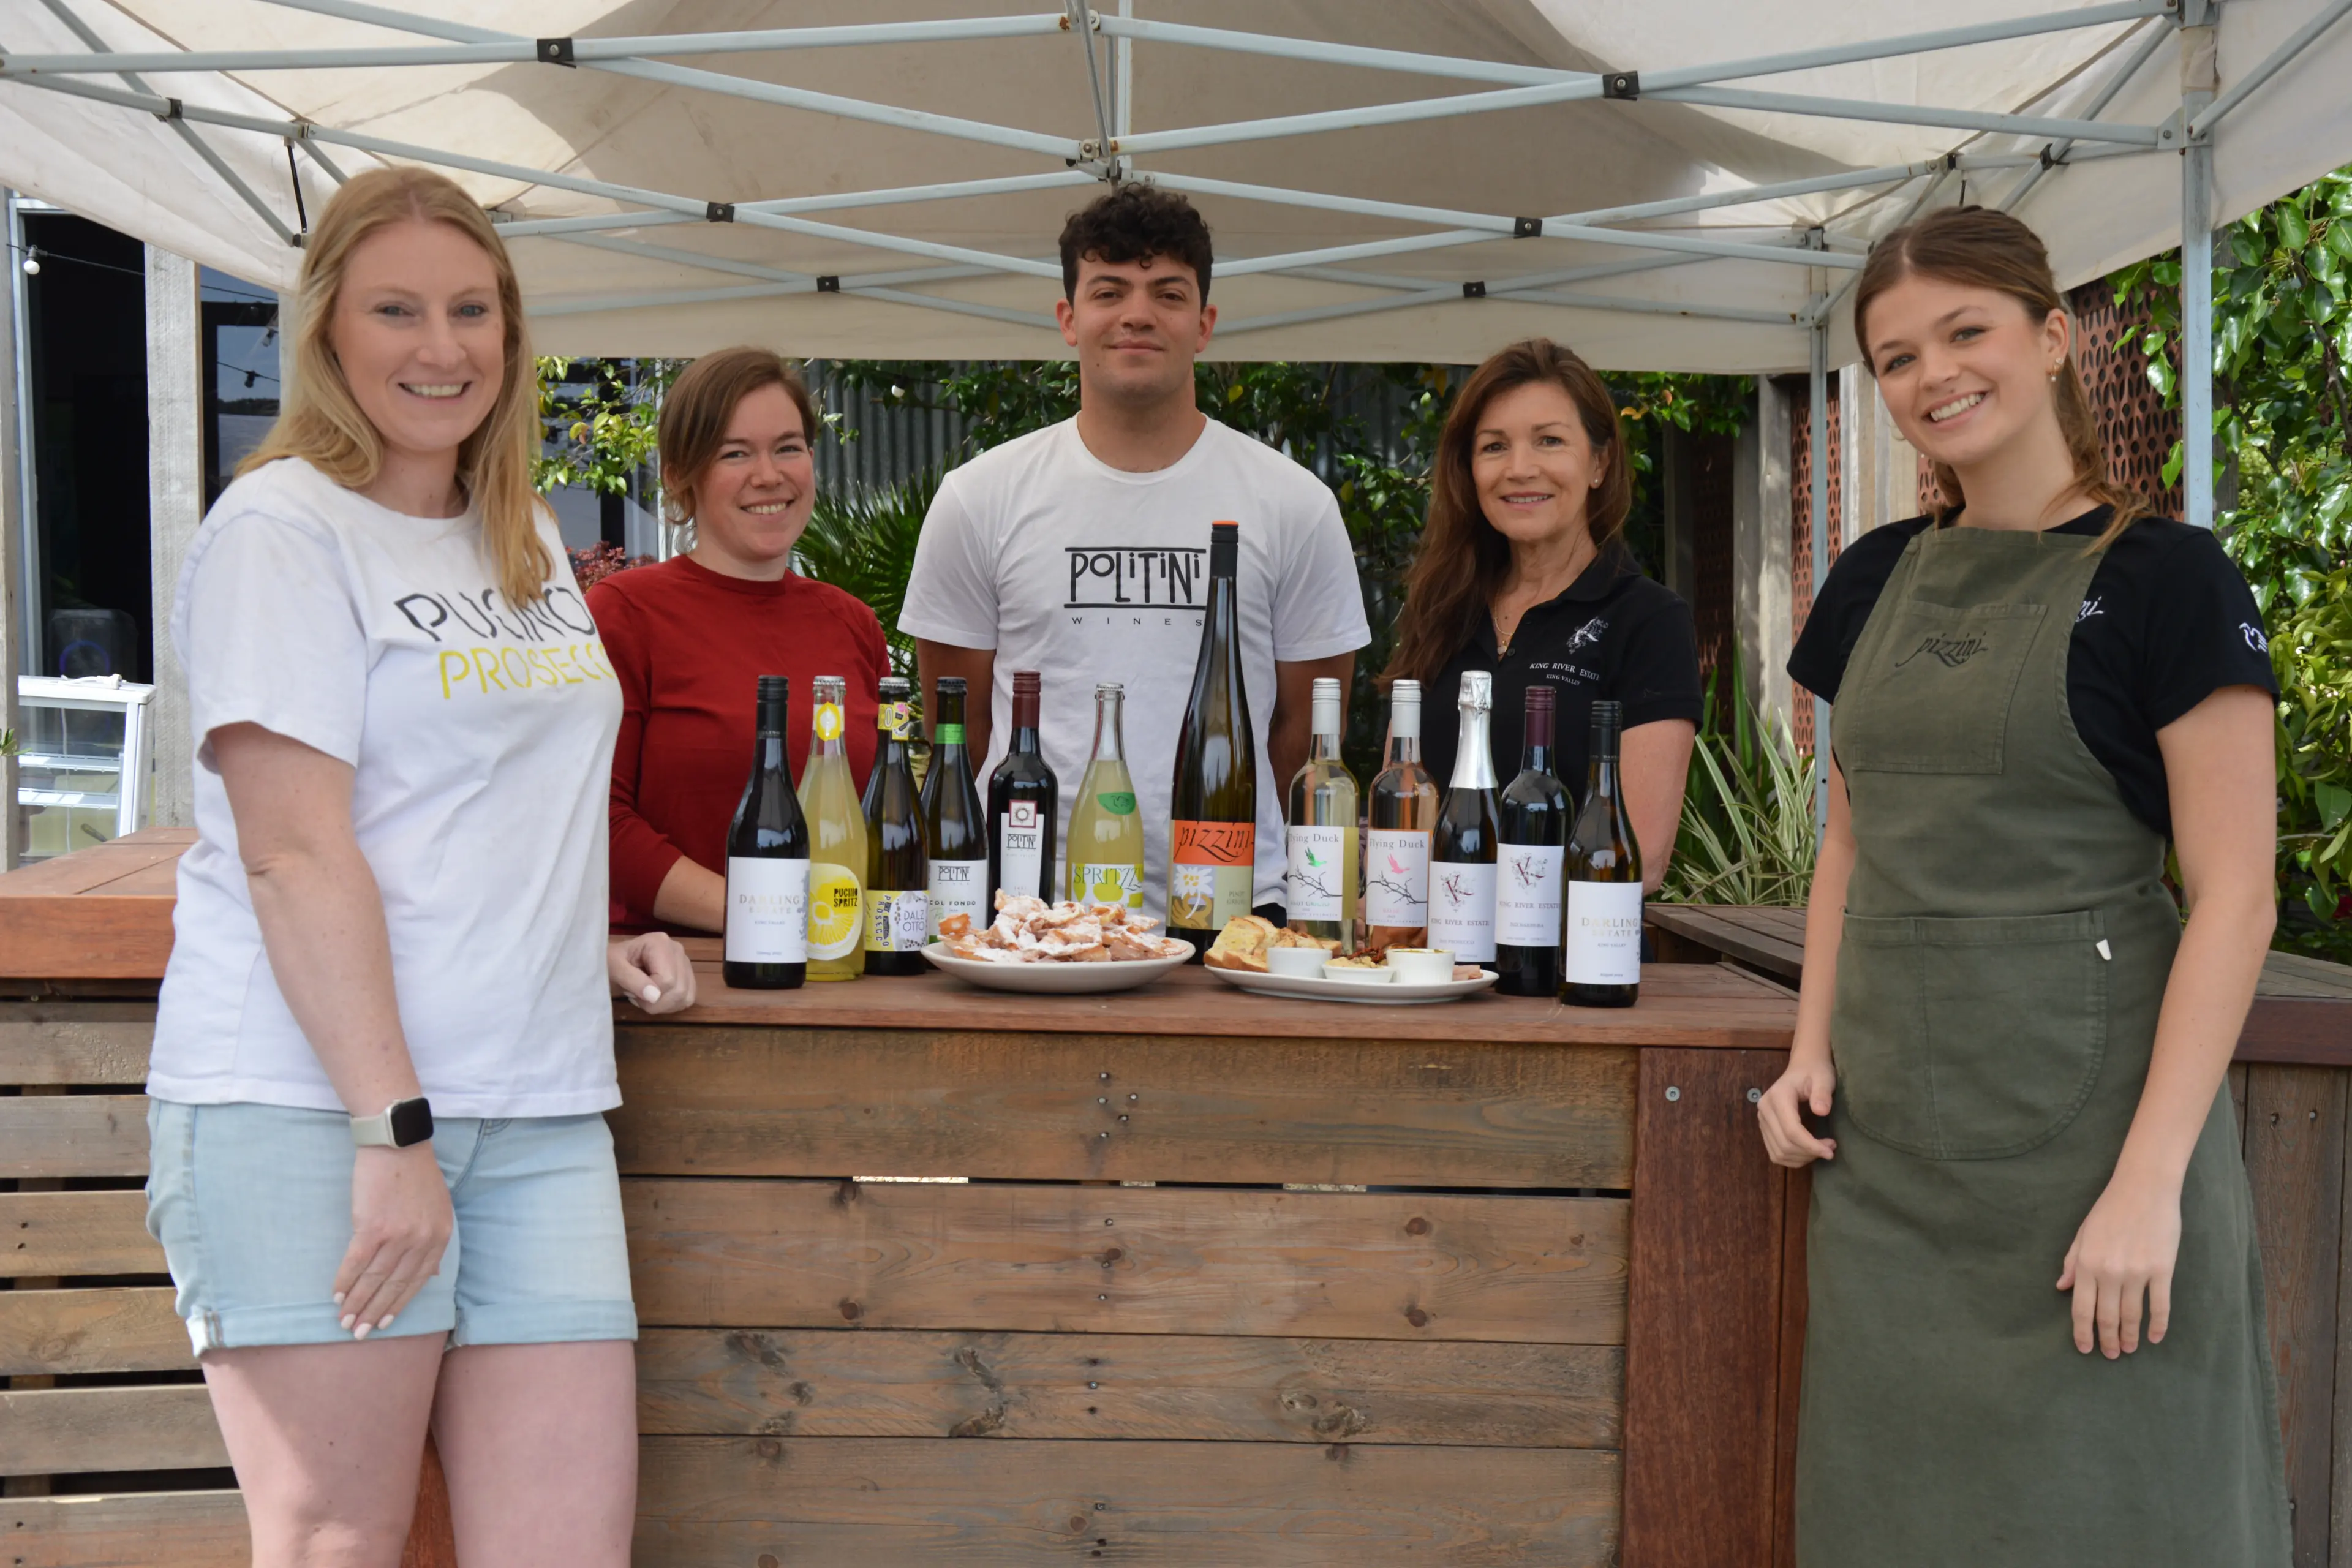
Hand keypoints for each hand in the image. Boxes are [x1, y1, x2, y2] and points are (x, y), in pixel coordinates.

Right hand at [333, 1142, 452, 1337]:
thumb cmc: (415, 1173)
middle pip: (395, 1286)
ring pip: (374, 1279)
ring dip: (357, 1303)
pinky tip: (336, 1295)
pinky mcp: (373, 1227)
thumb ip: (433, 1240)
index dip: (398, 1305)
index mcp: (439, 1237)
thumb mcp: (438, 1208)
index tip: (384, 1323)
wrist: (398, 1143)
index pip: (417, 1281)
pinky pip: (356, 1264)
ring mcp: (398, 1235)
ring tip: (344, 1320)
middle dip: (375, 1312)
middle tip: (359, 1332)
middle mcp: (421, 1240)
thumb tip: (432, 1275)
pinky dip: (345, 1282)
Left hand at [611, 931, 696, 1014]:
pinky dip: (672, 1005)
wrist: (614, 961)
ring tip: (645, 996)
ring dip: (663, 1005)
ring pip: (685, 996)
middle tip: (636, 997)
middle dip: (655, 1003)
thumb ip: (632, 979)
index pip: (667, 980)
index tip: (630, 991)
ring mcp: (684, 962)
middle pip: (678, 989)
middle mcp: (677, 950)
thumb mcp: (613, 967)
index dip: (649, 994)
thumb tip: (654, 996)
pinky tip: (657, 998)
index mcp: (660, 943)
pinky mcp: (687, 975)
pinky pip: (688, 998)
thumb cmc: (610, 961)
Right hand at [1758, 1051, 1838, 1166]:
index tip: (1831, 1151)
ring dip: (1802, 1158)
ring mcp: (1762, 1120)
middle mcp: (1765, 1109)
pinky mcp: (1765, 1128)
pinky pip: (1776, 1153)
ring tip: (1821, 1150)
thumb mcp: (1824, 1078)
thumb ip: (1822, 1093)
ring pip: (1779, 1153)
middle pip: (1784, 1144)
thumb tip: (1821, 1111)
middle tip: (1830, 1149)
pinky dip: (1793, 1159)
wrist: (1803, 1068)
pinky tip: (1808, 1152)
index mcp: (1778, 1097)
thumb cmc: (1815, 1072)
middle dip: (1809, 1153)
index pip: (1791, 1130)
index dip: (1811, 1146)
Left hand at [2057, 1175, 2181, 1357]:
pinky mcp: (2162, 1270)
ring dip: (2130, 1336)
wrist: (2144, 1189)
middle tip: (2111, 1354)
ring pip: (2132, 1315)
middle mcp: (2110, 1272)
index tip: (2085, 1348)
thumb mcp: (2083, 1234)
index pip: (2081, 1308)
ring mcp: (2137, 1272)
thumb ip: (2072, 1262)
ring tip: (2130, 1348)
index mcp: (2087, 1264)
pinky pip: (2160, 1305)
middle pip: (2107, 1317)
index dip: (2082, 1332)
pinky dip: (2158, 1325)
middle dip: (2108, 1340)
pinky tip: (2155, 1337)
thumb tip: (2062, 1287)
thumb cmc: (2109, 1209)